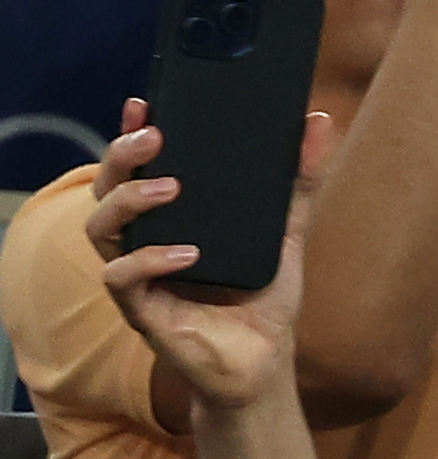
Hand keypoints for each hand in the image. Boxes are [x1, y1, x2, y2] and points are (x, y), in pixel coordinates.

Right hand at [83, 101, 326, 405]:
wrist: (263, 357)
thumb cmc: (262, 292)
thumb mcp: (286, 228)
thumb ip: (299, 179)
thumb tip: (318, 120)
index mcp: (169, 216)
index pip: (137, 166)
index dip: (131, 132)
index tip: (144, 101)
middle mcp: (143, 239)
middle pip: (105, 187)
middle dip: (122, 157)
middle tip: (155, 137)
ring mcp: (136, 274)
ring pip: (99, 228)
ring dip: (130, 201)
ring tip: (170, 188)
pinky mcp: (139, 309)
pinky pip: (122, 278)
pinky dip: (149, 260)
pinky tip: (186, 254)